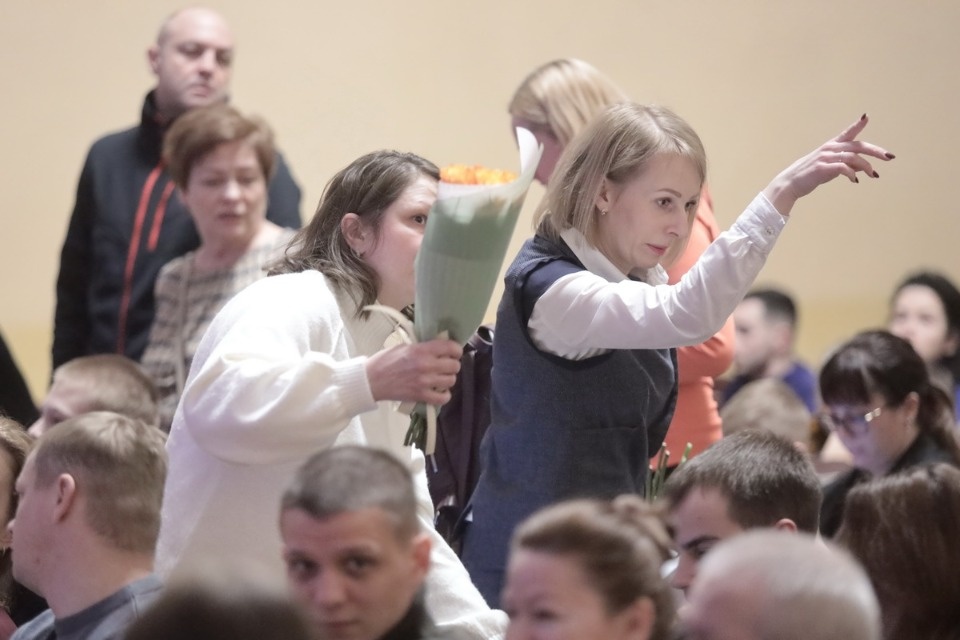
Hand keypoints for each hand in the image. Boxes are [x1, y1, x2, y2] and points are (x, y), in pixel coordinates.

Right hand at [366, 338, 462, 404]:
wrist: (371, 380)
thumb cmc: (385, 360)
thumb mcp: (404, 346)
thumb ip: (422, 347)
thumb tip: (438, 347)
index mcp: (421, 350)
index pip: (450, 347)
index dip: (456, 350)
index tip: (454, 352)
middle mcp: (426, 365)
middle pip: (454, 365)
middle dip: (452, 365)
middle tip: (446, 366)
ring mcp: (424, 382)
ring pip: (451, 381)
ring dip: (448, 379)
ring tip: (441, 378)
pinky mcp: (420, 396)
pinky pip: (442, 398)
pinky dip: (444, 395)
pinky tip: (439, 392)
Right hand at [762, 114, 894, 215]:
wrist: (790, 183)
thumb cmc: (809, 175)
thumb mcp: (830, 167)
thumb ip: (847, 164)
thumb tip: (864, 167)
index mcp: (831, 146)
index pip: (848, 132)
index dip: (858, 124)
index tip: (867, 117)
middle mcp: (830, 148)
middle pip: (858, 146)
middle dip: (876, 151)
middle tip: (889, 157)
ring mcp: (826, 157)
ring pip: (853, 157)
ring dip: (867, 166)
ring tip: (874, 175)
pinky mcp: (823, 168)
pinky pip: (843, 168)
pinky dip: (852, 174)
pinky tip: (855, 180)